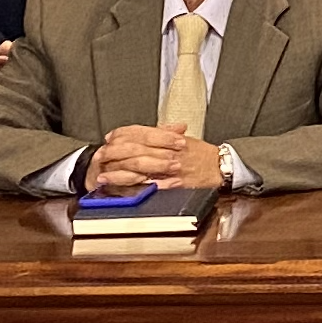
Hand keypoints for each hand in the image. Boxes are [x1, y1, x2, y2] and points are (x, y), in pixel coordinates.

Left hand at [86, 124, 224, 193]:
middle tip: (100, 156)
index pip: (141, 132)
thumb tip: (146, 131)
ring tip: (102, 176)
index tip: (110, 138)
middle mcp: (168, 151)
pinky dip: (133, 188)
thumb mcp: (184, 138)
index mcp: (170, 138)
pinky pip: (149, 187)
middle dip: (114, 153)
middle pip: (135, 150)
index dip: (123, 134)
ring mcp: (169, 169)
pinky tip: (121, 191)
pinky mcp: (172, 184)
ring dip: (118, 173)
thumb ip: (164, 134)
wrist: (221, 167)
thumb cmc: (203, 154)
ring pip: (139, 169)